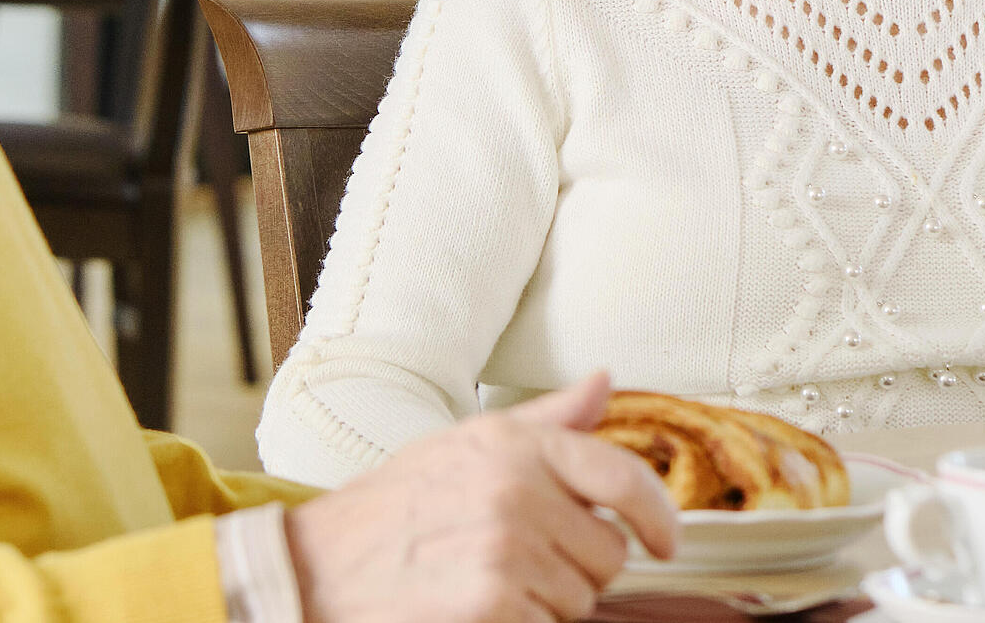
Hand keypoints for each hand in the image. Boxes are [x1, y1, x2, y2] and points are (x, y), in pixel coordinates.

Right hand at [284, 372, 678, 622]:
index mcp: (514, 444)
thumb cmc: (396, 509)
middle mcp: (517, 492)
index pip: (620, 475)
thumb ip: (546, 421)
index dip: (656, 515)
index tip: (664, 542)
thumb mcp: (466, 445)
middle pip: (608, 553)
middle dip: (577, 566)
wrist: (320, 568)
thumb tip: (604, 383)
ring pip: (581, 599)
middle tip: (515, 559)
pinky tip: (477, 608)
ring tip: (486, 580)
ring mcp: (507, 552)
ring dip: (547, 602)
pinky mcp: (493, 606)